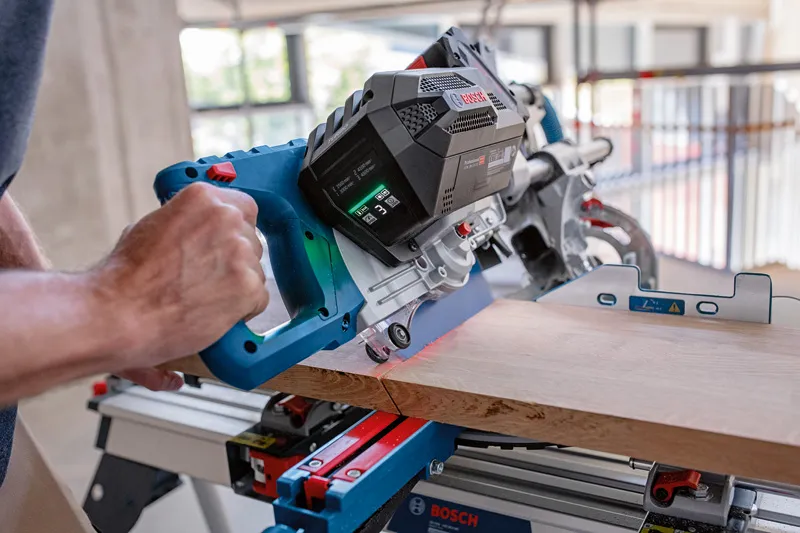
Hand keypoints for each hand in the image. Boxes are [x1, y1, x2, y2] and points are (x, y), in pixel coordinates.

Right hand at [92, 182, 268, 373]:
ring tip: (202, 297)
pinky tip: (213, 311)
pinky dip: (241, 310)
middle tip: (206, 277)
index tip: (223, 244)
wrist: (120, 314)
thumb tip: (200, 228)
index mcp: (204, 198)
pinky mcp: (248, 287)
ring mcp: (240, 253)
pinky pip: (259, 298)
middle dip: (234, 259)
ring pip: (255, 269)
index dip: (232, 230)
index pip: (242, 207)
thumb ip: (188, 221)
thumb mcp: (153, 225)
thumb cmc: (127, 276)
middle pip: (251, 239)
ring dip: (237, 284)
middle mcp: (227, 218)